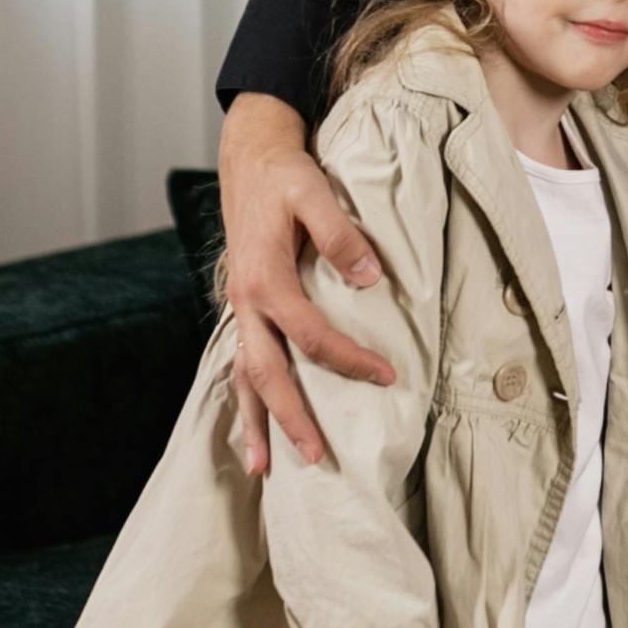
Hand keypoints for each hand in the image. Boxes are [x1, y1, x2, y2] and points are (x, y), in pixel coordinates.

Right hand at [218, 92, 393, 472]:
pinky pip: (241, 363)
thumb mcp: (314, 191)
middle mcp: (245, 303)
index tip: (388, 376)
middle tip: (320, 458)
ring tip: (263, 469)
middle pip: (266, 373)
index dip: (349, 359)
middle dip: (291, 418)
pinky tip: (254, 426)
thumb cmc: (286, 175)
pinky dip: (246, 399)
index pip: (310, 335)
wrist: (249, 157)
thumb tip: (371, 279)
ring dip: (255, 422)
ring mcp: (240, 309)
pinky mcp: (244, 309)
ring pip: (243, 377)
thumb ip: (340, 234)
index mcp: (265, 279)